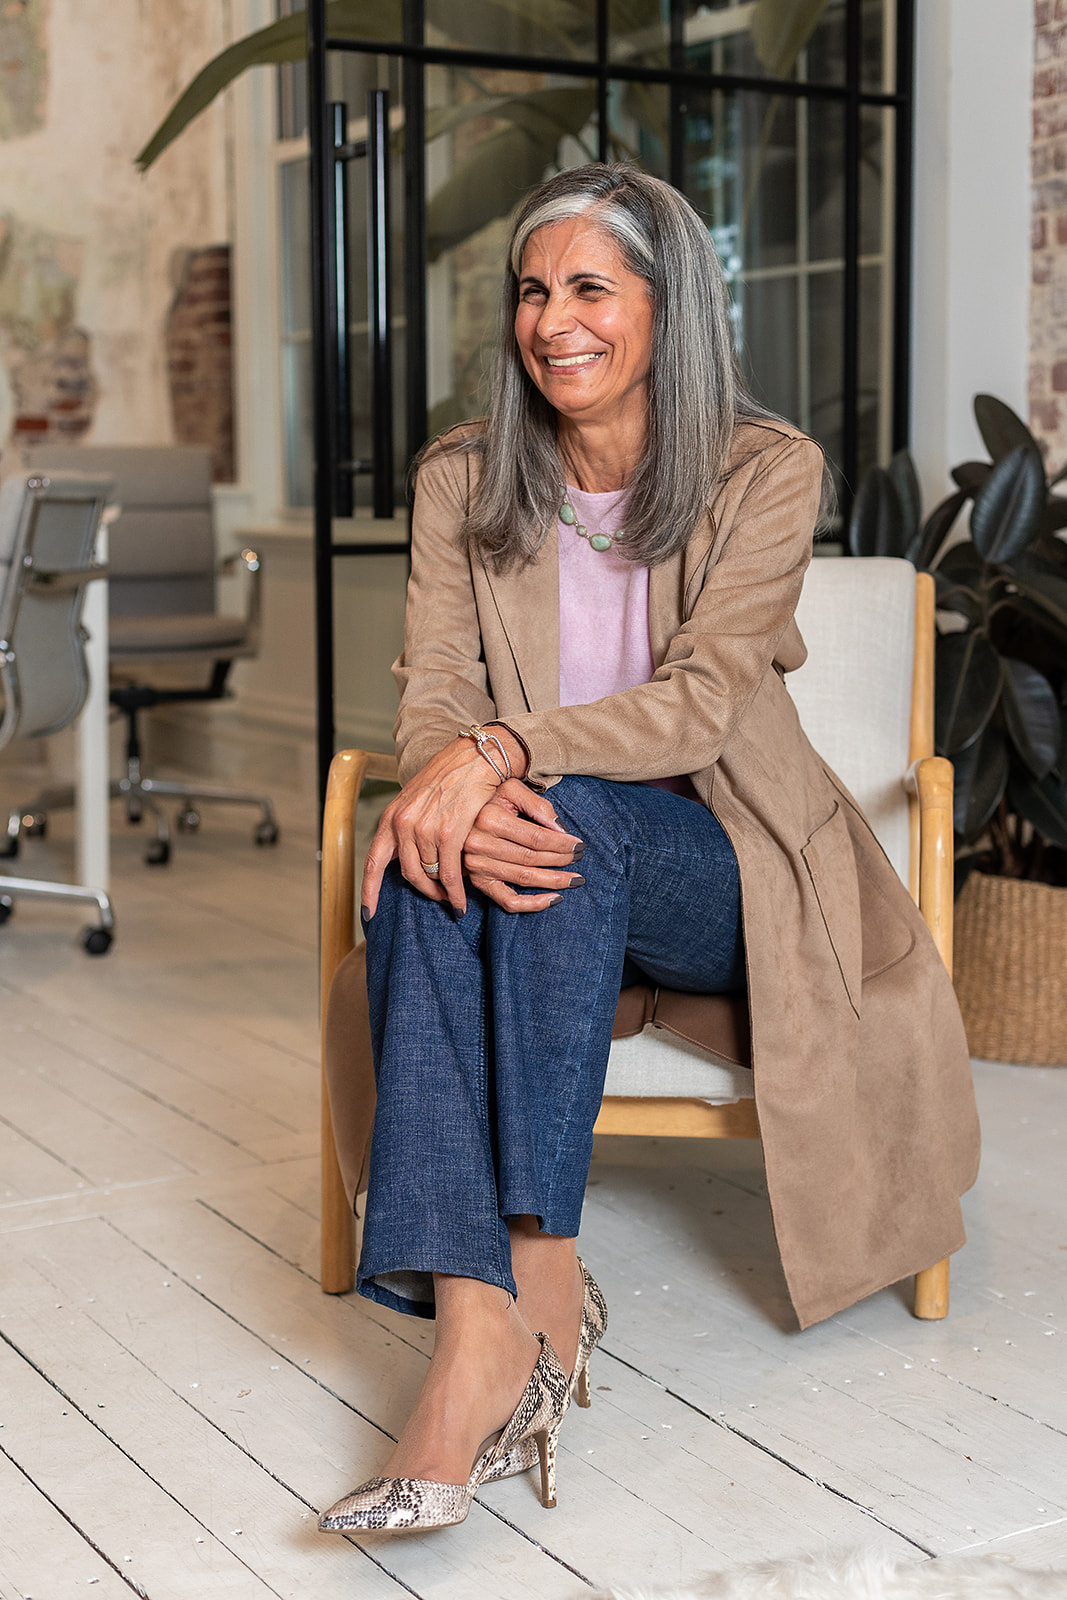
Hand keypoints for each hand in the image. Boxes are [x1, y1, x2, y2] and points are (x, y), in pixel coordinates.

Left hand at [361, 738, 503, 917]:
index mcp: (391, 818)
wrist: (473, 759)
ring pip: (431, 875)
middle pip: (409, 875)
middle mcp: (403, 825)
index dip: (370, 890)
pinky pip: (450, 875)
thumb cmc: (449, 778)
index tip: (369, 912)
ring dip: (443, 891)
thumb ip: (406, 826)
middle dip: (425, 891)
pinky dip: (456, 892)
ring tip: (453, 896)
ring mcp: (424, 829)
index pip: (373, 862)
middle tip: (438, 897)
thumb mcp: (415, 799)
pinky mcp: (448, 833)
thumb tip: (406, 854)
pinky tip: (460, 901)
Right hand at [463, 780, 584, 912]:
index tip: (579, 844)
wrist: (458, 813)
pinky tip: (554, 899)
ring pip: (524, 879)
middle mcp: (479, 844)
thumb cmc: (490, 798)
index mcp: (489, 819)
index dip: (562, 844)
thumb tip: (561, 831)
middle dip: (561, 860)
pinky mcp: (477, 882)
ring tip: (574, 879)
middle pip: (532, 858)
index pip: (536, 838)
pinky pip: (507, 901)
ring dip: (554, 881)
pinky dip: (532, 904)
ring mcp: (477, 866)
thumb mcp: (511, 789)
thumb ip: (538, 805)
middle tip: (580, 857)